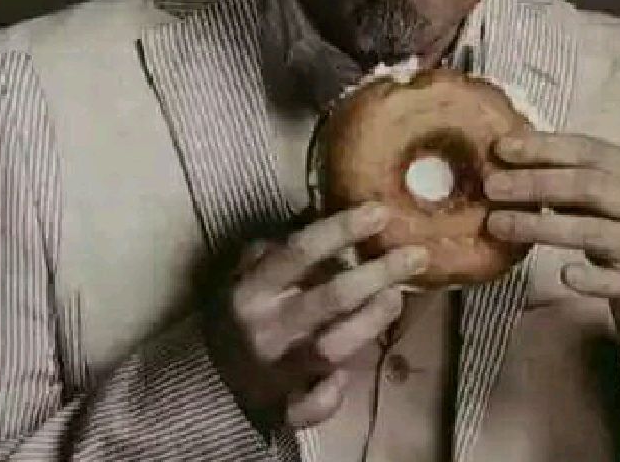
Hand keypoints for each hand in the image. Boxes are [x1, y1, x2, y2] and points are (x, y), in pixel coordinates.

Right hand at [202, 203, 427, 428]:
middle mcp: (268, 327)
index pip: (301, 251)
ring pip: (335, 347)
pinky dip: (335, 392)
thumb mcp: (247, 271)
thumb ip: (279, 247)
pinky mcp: (285, 408)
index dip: (342, 229)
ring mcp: (278, 370)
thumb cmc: (240, 310)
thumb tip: (321, 212)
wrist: (203, 377)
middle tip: (416, 254)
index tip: (381, 211)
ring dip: (372, 320)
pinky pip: (317, 403)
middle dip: (378, 273)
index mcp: (254, 288)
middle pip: (331, 297)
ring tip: (398, 295)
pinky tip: (352, 371)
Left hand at [484, 132, 619, 362]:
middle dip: (534, 183)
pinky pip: (611, 280)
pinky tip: (563, 274)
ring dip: (538, 225)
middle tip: (490, 186)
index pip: (586, 150)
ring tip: (496, 224)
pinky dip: (587, 277)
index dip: (542, 147)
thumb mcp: (613, 198)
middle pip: (586, 185)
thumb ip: (573, 179)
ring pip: (589, 230)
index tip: (501, 148)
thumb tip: (511, 161)